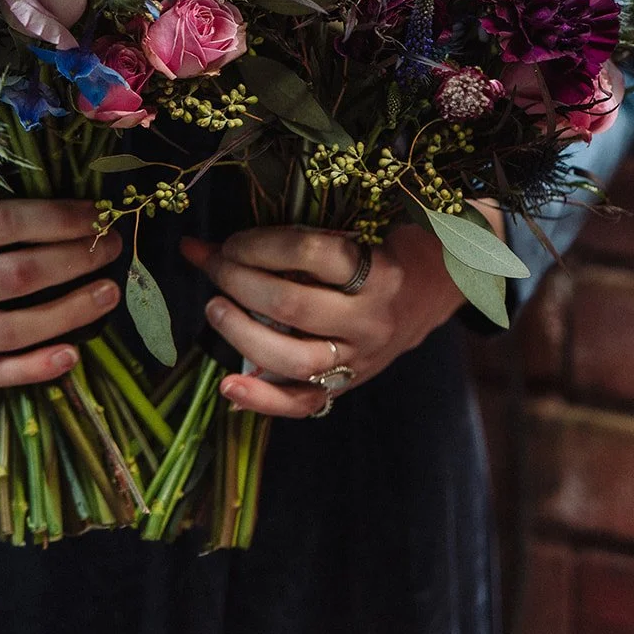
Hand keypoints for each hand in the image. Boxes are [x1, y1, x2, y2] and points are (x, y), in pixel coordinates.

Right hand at [0, 168, 121, 387]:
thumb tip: (50, 160)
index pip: (4, 225)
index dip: (56, 218)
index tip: (97, 210)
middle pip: (16, 276)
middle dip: (74, 260)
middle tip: (114, 245)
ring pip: (11, 328)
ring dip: (68, 313)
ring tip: (110, 292)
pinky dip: (33, 370)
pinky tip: (73, 356)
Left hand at [181, 221, 472, 418]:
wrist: (429, 292)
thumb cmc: (380, 247)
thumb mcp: (352, 230)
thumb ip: (293, 236)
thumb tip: (204, 242)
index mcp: (379, 270)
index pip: (312, 254)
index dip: (261, 245)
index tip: (232, 240)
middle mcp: (372, 319)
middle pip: (294, 306)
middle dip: (240, 283)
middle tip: (215, 267)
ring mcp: (360, 358)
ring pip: (294, 359)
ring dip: (243, 334)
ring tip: (214, 308)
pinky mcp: (347, 385)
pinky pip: (302, 404)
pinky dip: (261, 399)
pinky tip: (228, 387)